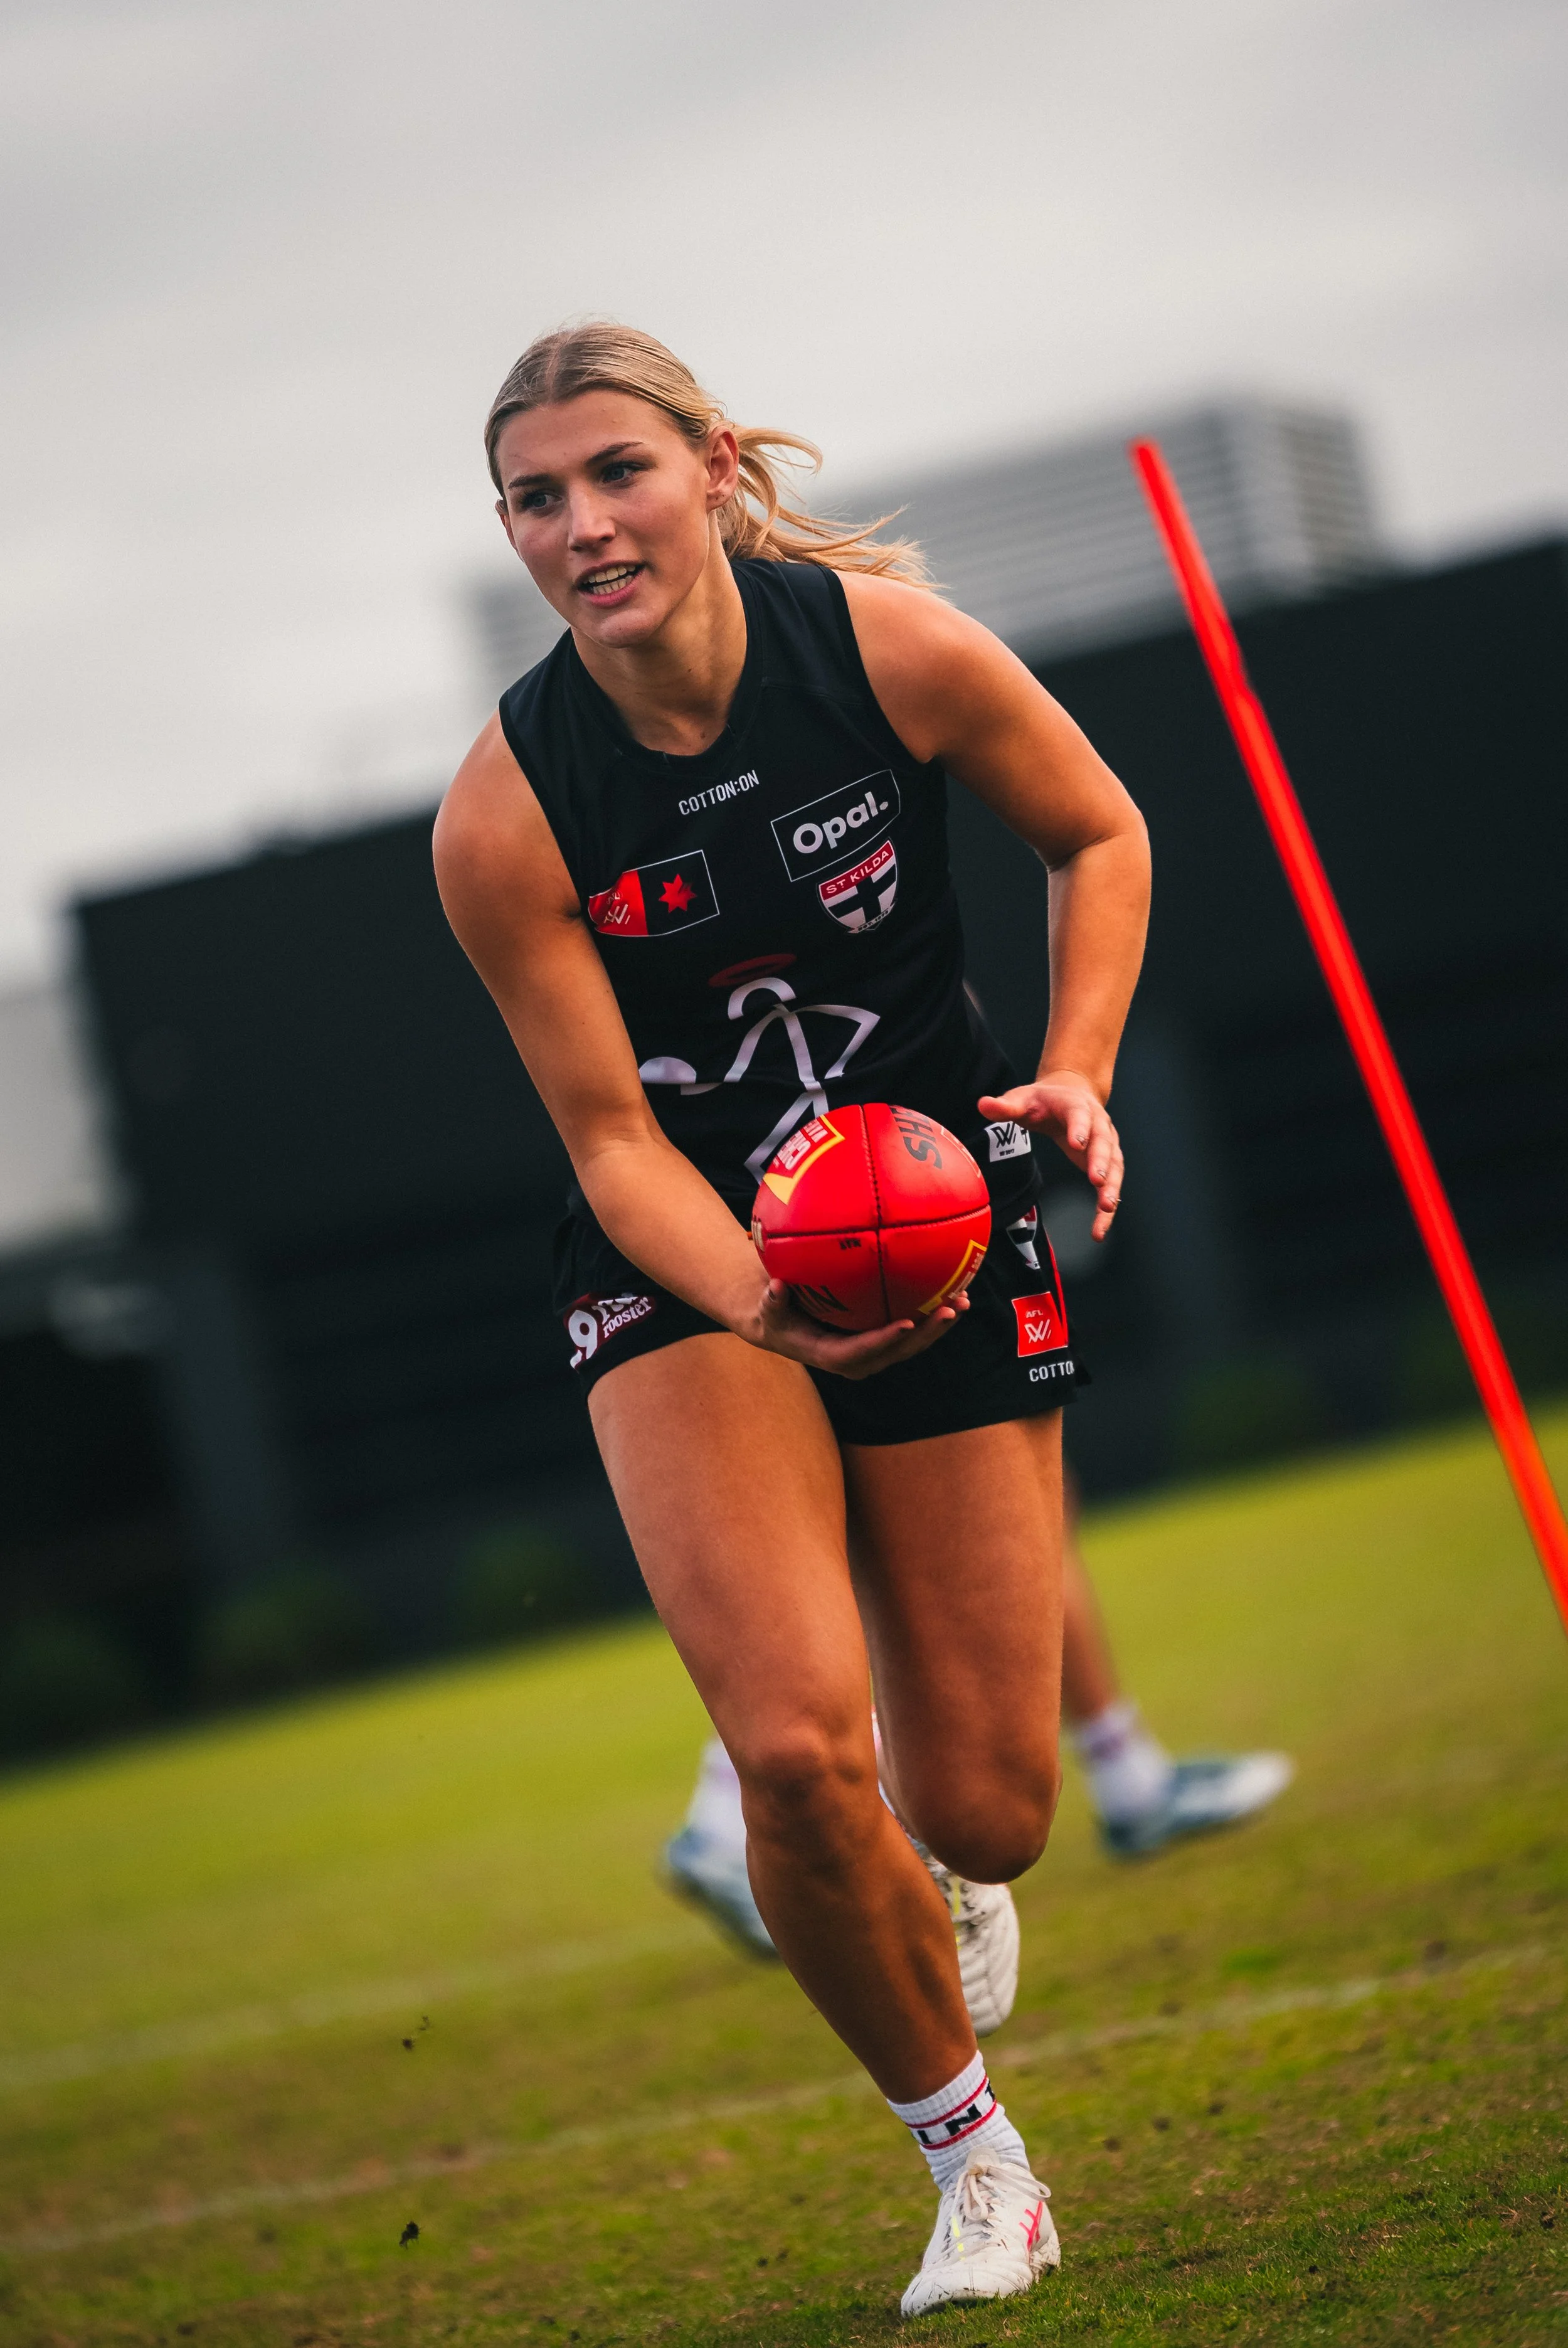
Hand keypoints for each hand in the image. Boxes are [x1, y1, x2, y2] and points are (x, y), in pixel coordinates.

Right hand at [749, 1279, 969, 1379]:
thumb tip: (775, 1287)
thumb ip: (771, 1301)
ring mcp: (876, 1352)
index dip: (886, 1340)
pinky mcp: (885, 1341)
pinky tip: (954, 1291)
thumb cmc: (776, 1316)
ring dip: (939, 1325)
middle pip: (899, 1351)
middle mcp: (860, 1360)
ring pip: (913, 1344)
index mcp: (833, 1356)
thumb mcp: (768, 1310)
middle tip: (949, 1309)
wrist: (786, 1328)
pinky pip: (913, 1330)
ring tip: (962, 1301)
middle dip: (927, 1333)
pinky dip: (933, 1315)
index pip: (863, 1352)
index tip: (907, 1324)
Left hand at [978, 1069, 1123, 1241]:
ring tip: (1106, 1208)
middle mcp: (1097, 1123)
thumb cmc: (1044, 1101)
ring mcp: (1106, 1143)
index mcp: (1075, 1105)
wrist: (1070, 1094)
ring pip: (1114, 1165)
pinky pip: (1111, 1184)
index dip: (1079, 1128)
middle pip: (1103, 1142)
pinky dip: (1107, 1207)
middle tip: (1097, 1181)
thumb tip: (984, 1105)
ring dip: (1112, 1187)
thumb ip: (1006, 1106)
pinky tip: (1100, 1228)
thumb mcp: (1023, 1098)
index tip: (1076, 1144)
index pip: (1079, 1115)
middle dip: (1101, 1162)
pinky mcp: (1106, 1163)